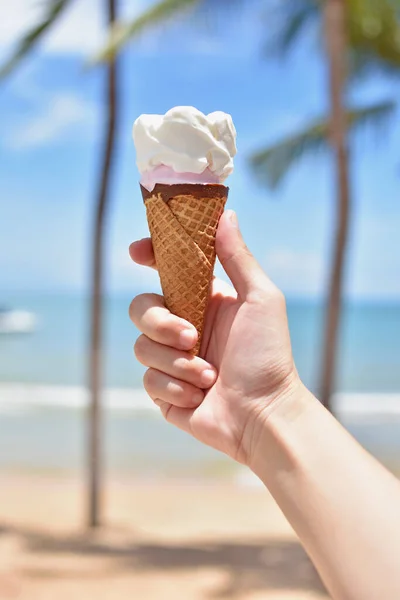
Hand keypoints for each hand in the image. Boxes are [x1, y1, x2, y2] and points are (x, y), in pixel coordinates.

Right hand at [129, 210, 299, 465]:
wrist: (264, 414)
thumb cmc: (269, 356)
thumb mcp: (260, 299)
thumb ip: (238, 258)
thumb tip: (225, 214)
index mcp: (204, 300)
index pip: (167, 270)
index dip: (149, 256)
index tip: (137, 251)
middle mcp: (185, 326)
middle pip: (142, 306)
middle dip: (160, 321)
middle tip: (190, 336)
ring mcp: (172, 359)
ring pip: (141, 345)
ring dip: (176, 361)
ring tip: (208, 375)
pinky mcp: (164, 390)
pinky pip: (148, 379)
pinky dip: (176, 386)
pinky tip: (200, 396)